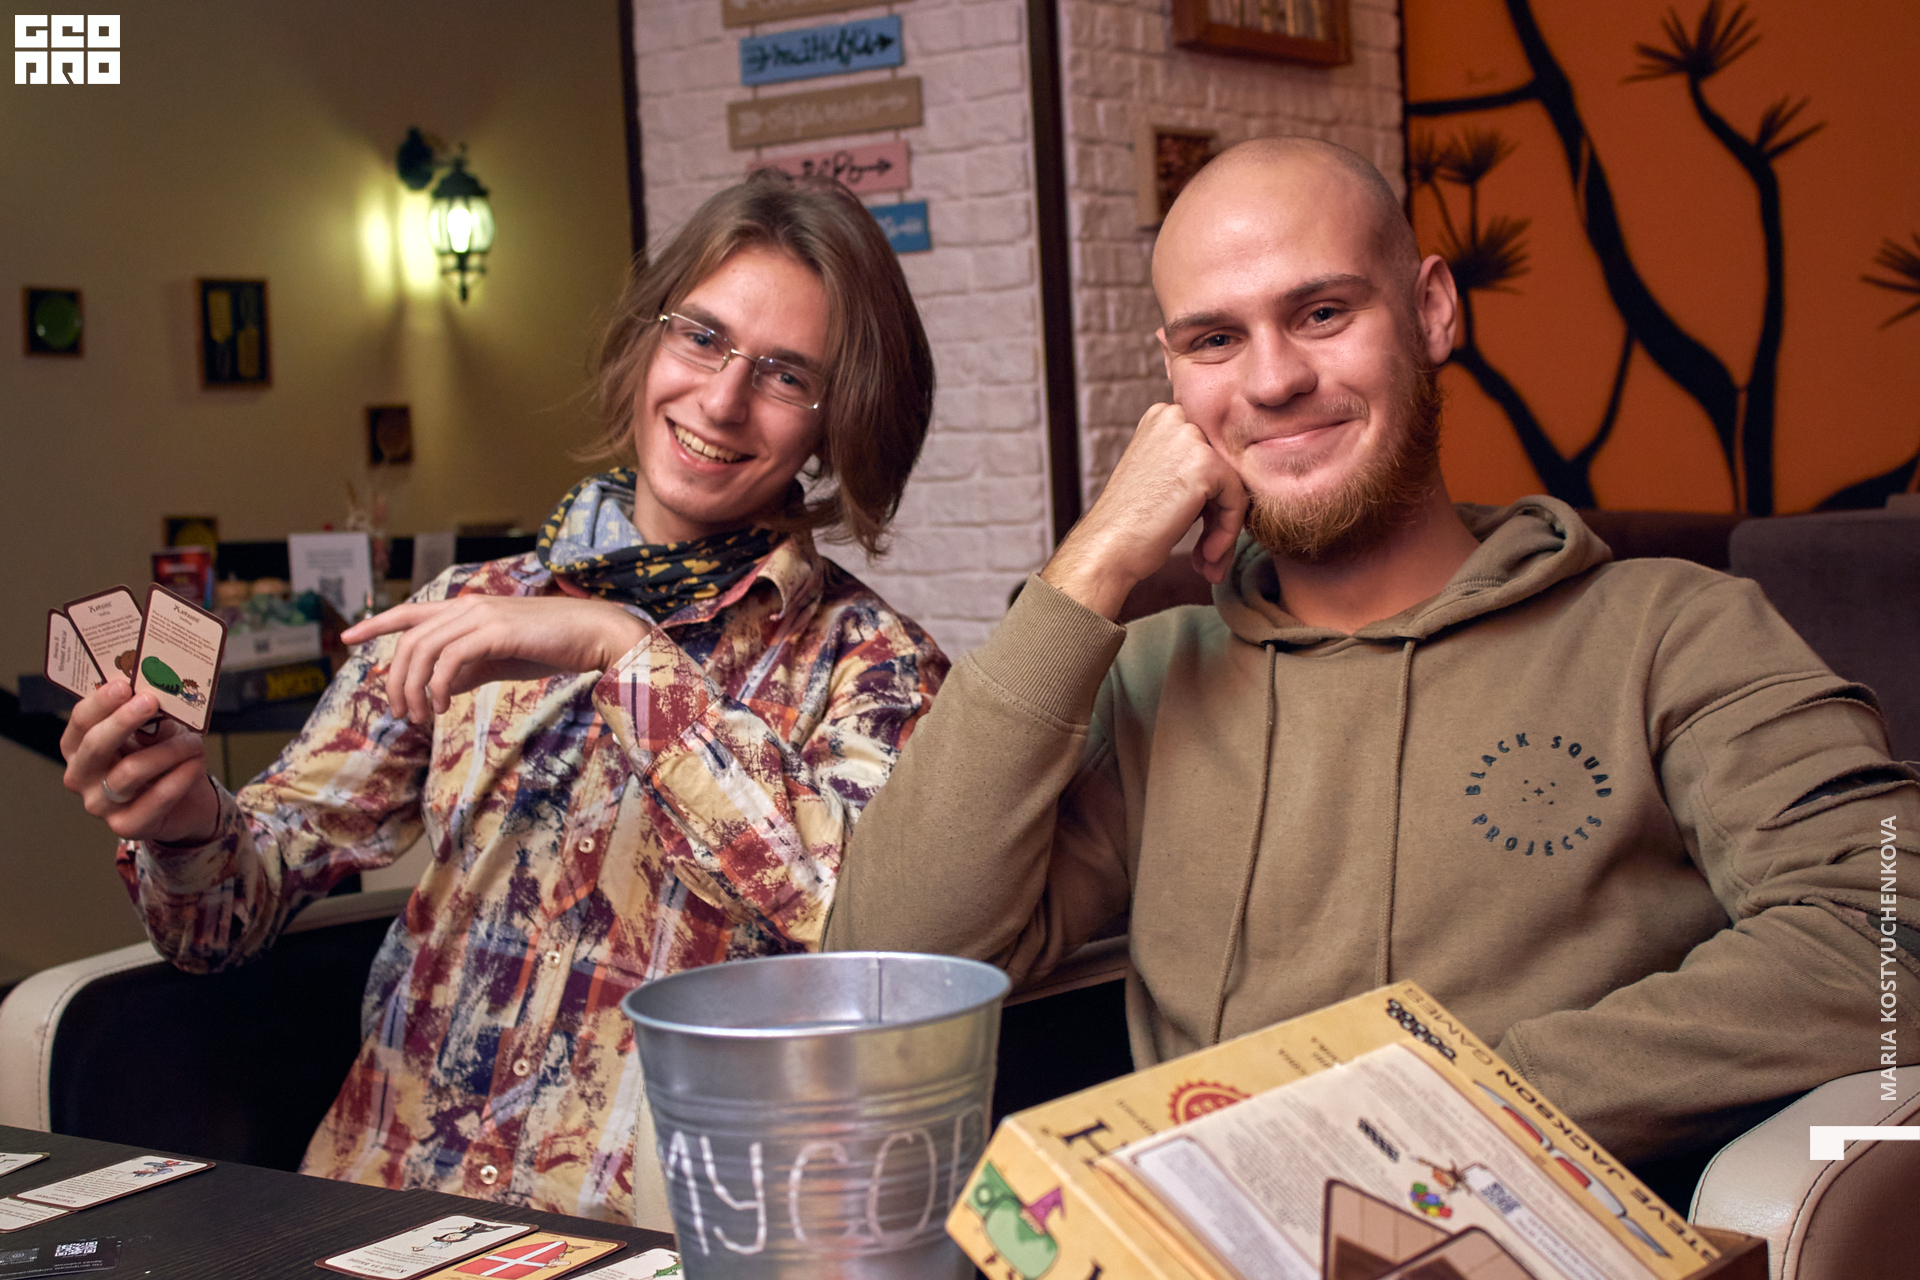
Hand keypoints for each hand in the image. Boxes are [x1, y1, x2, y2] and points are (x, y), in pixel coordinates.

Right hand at [62, 679, 217, 843]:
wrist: (187, 800)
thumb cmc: (164, 757)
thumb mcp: (159, 731)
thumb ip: (151, 719)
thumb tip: (153, 704)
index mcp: (80, 747)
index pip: (81, 722)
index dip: (100, 703)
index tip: (124, 685)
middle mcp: (82, 776)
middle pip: (95, 746)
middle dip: (123, 721)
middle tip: (150, 702)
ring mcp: (101, 805)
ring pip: (130, 772)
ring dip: (168, 751)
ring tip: (193, 742)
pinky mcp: (127, 826)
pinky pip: (156, 799)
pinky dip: (180, 778)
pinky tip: (195, 764)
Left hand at [341, 595, 651, 724]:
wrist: (592, 635)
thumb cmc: (549, 646)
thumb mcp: (498, 659)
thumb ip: (467, 668)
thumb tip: (438, 688)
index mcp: (466, 608)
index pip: (409, 612)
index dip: (375, 622)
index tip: (347, 636)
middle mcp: (467, 606)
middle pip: (409, 641)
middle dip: (395, 680)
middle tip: (401, 714)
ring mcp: (480, 616)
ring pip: (423, 650)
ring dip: (413, 689)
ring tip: (421, 717)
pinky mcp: (495, 630)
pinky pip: (449, 660)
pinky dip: (438, 687)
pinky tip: (443, 706)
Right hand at [1040, 402, 1247, 618]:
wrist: (1107, 547)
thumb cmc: (1130, 523)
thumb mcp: (1162, 477)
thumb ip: (1195, 467)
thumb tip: (1242, 482)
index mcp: (1164, 416)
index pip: (1212, 452)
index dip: (1212, 496)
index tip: (1202, 530)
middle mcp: (1176, 416)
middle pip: (1225, 467)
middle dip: (1220, 514)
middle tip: (1207, 552)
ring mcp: (1190, 437)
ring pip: (1235, 485)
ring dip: (1224, 528)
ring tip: (1206, 559)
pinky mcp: (1205, 464)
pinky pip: (1238, 500)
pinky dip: (1227, 532)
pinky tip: (1205, 555)